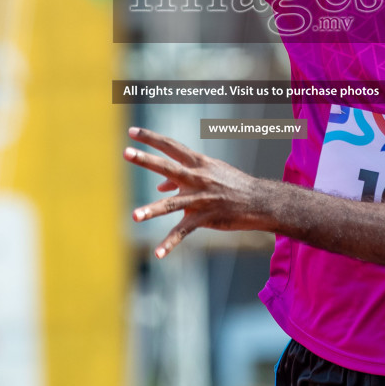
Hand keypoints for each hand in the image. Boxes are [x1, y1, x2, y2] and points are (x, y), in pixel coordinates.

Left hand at [124, 127, 273, 257]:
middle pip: (167, 167)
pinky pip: (183, 232)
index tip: (132, 131)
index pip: (171, 146)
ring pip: (172, 204)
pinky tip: (158, 254)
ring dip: (152, 210)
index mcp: (198, 163)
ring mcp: (200, 198)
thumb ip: (183, 177)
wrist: (258, 200)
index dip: (151, 138)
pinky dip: (170, 243)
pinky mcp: (205, 218)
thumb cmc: (232, 184)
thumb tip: (159, 186)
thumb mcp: (210, 172)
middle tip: (126, 152)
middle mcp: (197, 177)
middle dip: (146, 160)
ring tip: (134, 216)